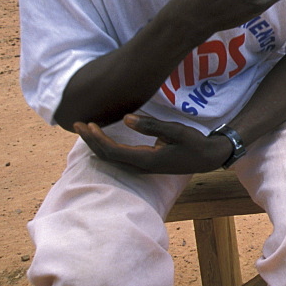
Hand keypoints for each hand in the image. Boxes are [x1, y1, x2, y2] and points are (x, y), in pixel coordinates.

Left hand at [74, 115, 231, 173]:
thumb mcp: (177, 131)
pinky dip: (106, 146)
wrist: (208, 158)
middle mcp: (140, 166)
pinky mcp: (145, 162)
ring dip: (96, 144)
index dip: (96, 139)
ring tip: (85, 129)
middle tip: (77, 124)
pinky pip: (118, 156)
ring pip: (111, 158)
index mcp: (146, 159)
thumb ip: (152, 126)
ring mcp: (142, 166)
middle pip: (106, 156)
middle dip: (90, 141)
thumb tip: (125, 119)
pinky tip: (102, 138)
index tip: (86, 124)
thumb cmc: (194, 143)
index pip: (112, 151)